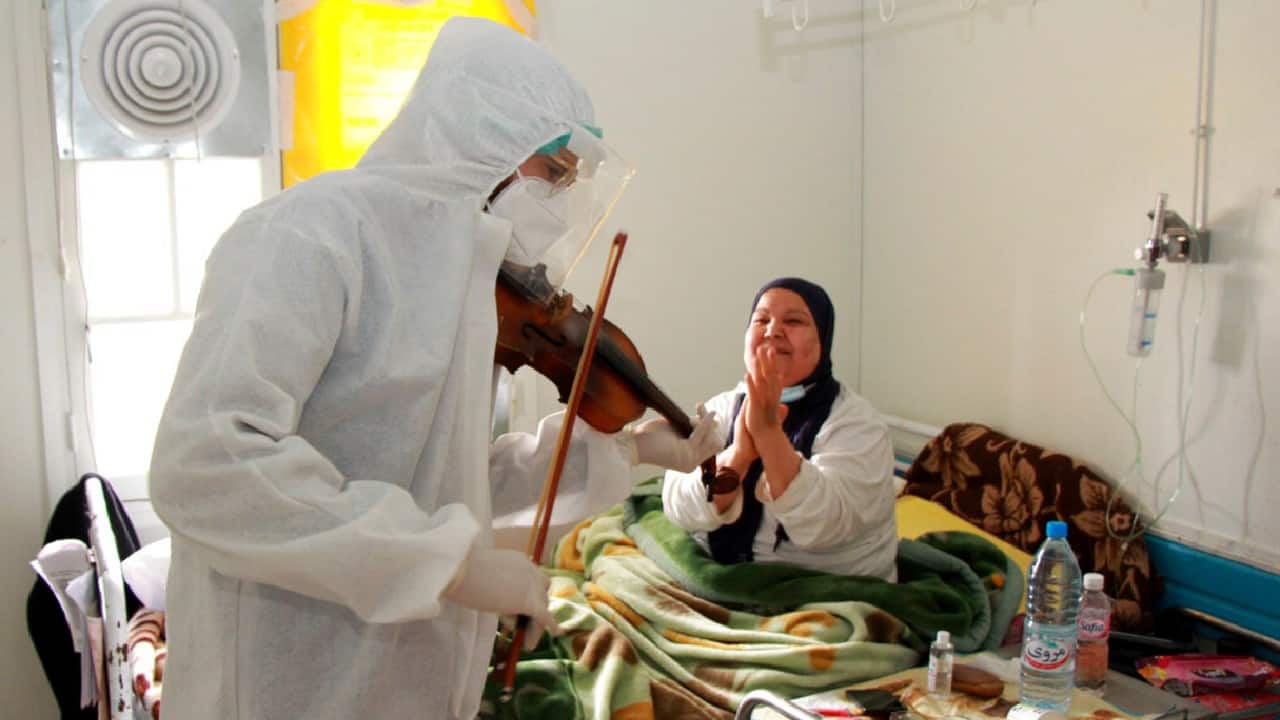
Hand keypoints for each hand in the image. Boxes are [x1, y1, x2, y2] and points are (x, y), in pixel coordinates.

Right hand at [443, 547, 559, 639]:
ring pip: (543, 605)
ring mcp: (532, 585)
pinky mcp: (529, 602)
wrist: (459, 570)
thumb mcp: (485, 578)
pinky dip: (544, 629)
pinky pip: (543, 618)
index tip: (519, 609)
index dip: (527, 594)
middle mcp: (529, 570)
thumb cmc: (461, 572)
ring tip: (525, 639)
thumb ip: (498, 588)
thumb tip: (502, 607)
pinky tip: (540, 640)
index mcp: (518, 560)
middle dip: (534, 608)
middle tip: (523, 626)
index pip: (531, 578)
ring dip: (535, 622)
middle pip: (541, 591)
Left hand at [630, 405, 720, 471]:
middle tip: (700, 409)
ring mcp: (691, 460)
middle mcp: (692, 464)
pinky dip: (705, 422)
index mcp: (690, 461)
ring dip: (705, 421)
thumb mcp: (677, 430)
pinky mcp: (688, 453)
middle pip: (716, 443)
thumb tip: (716, 421)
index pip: (712, 446)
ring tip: (698, 409)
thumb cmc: (651, 436)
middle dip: (710, 424)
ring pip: (712, 438)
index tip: (702, 412)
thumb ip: (695, 428)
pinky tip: (707, 412)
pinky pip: (702, 434)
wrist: (634, 444)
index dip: (711, 429)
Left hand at [745, 346, 786, 437]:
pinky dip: (751, 384)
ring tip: (757, 355)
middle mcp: (770, 396)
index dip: (773, 364)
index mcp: (773, 396)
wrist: (768, 440)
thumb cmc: (769, 426)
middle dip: (767, 361)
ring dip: (760, 368)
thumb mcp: (773, 410)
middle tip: (766, 347)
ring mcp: (763, 401)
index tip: (771, 351)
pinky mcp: (756, 407)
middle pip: (769, 375)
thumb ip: (777, 399)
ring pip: (762, 381)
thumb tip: (782, 392)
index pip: (774, 376)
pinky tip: (747, 374)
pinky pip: (753, 393)